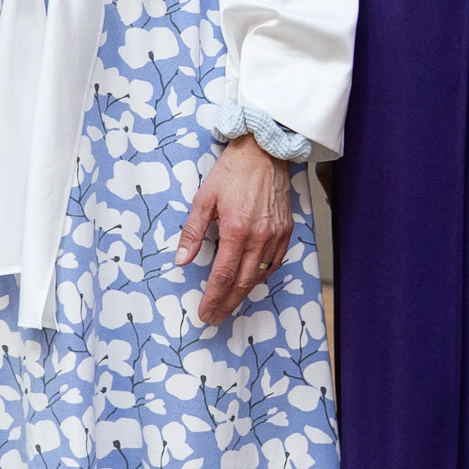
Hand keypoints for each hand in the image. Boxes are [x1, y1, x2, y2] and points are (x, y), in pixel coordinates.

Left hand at [181, 136, 295, 324]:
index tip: (205, 313)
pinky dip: (262, 275)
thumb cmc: (232, 171)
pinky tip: (251, 279)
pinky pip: (275, 261)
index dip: (213, 298)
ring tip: (229, 302)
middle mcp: (259, 237)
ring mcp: (276, 234)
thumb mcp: (204, 198)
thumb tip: (181, 259)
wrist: (264, 151)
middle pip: (243, 282)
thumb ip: (193, 232)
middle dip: (227, 303)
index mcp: (236, 230)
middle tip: (215, 317)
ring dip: (244, 292)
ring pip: (260, 275)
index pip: (223, 275)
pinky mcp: (287, 230)